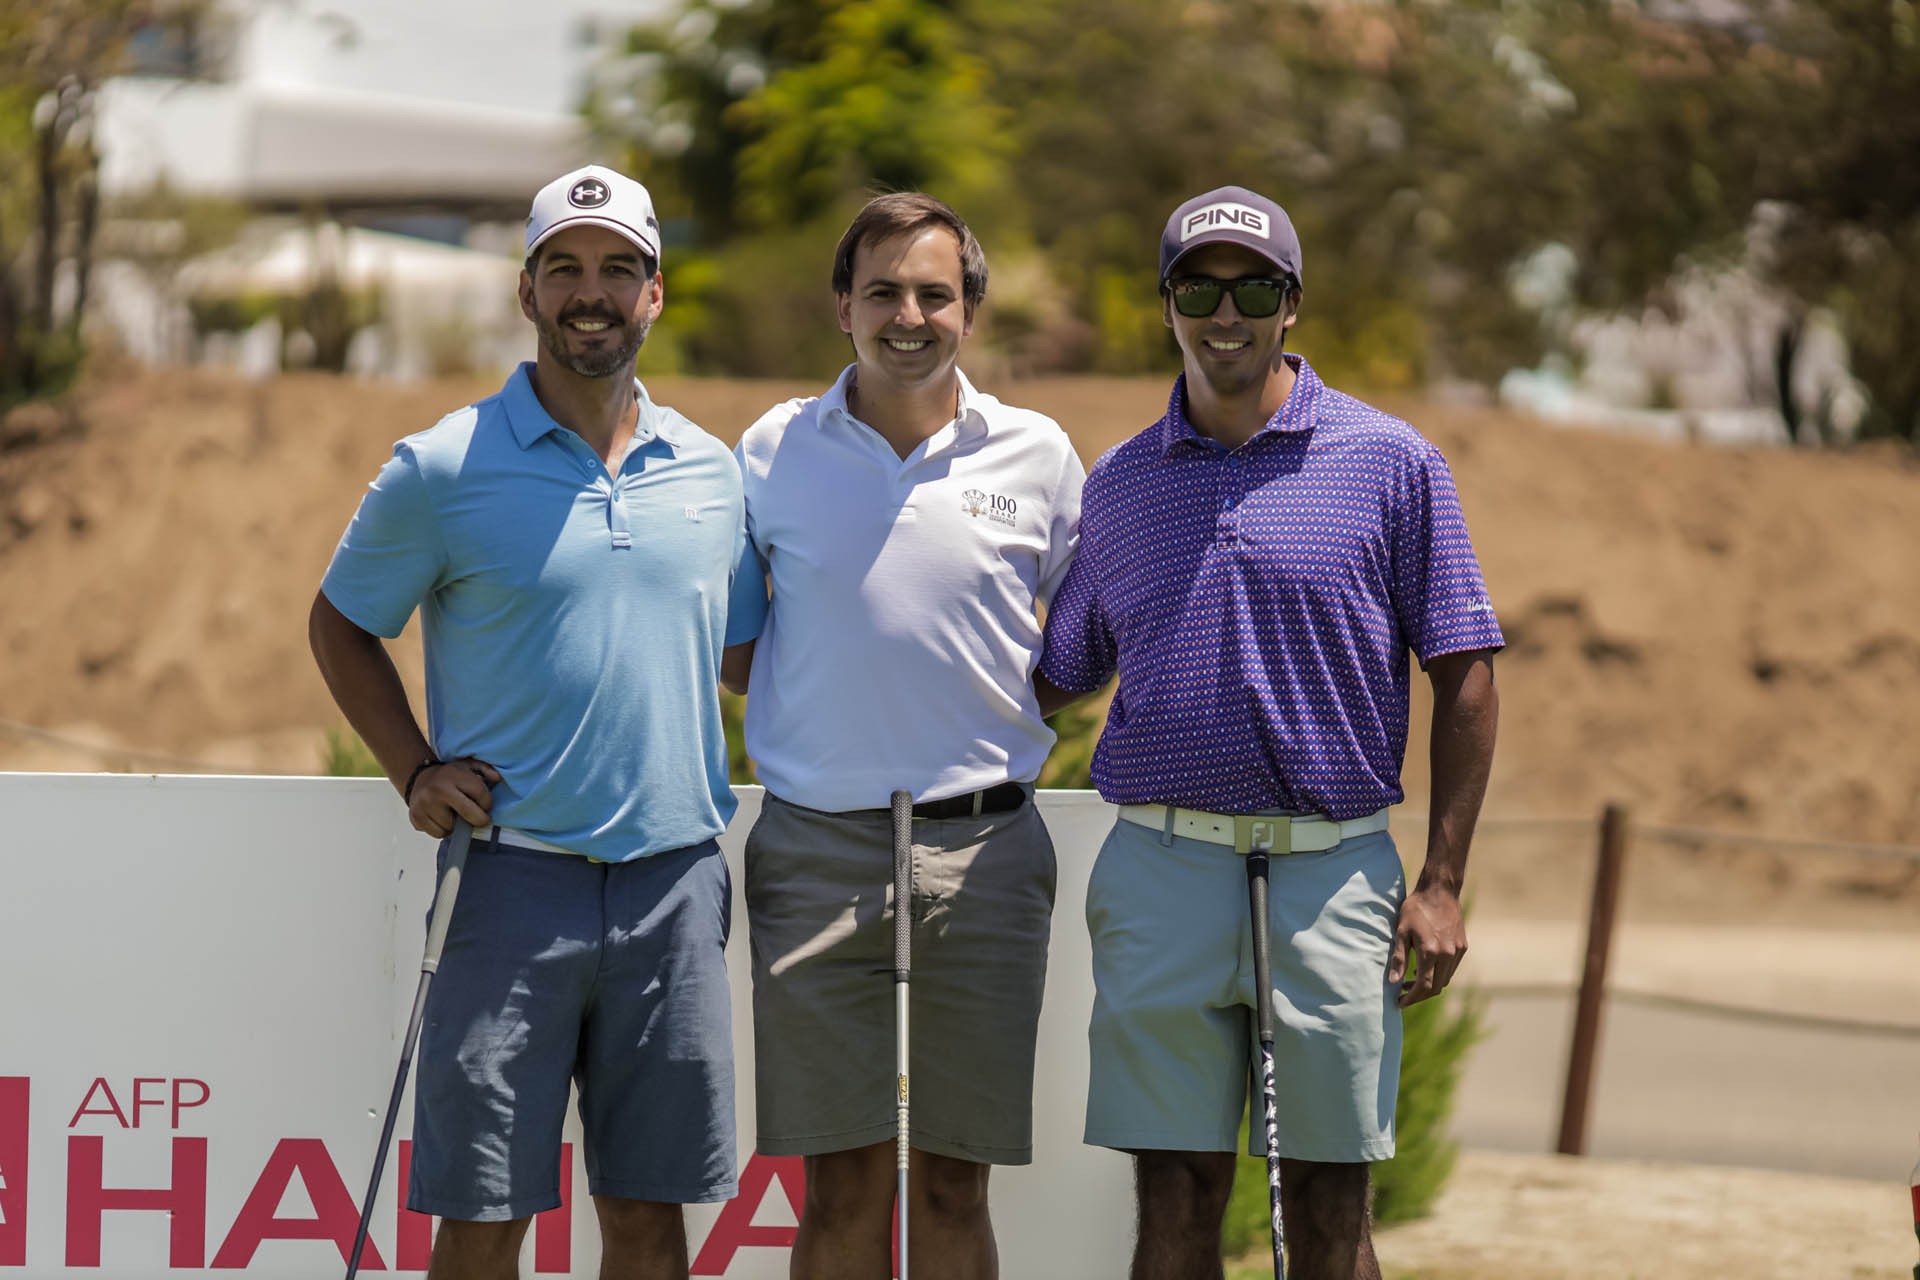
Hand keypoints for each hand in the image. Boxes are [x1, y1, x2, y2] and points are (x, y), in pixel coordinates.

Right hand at [407, 758, 499, 837]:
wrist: (419, 778)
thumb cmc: (450, 776)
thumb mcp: (469, 766)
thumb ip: (486, 769)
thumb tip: (498, 778)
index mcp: (453, 775)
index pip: (481, 794)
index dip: (487, 803)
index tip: (485, 804)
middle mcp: (438, 790)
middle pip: (469, 814)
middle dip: (479, 819)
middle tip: (478, 818)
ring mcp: (425, 805)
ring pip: (452, 827)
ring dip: (456, 825)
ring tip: (453, 813)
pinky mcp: (416, 817)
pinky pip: (438, 834)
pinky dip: (443, 830)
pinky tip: (442, 818)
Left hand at [1387, 884, 1466, 1006]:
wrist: (1439, 891)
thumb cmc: (1415, 909)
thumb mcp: (1401, 931)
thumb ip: (1398, 958)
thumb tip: (1393, 982)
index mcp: (1431, 952)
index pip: (1423, 986)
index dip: (1411, 998)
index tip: (1399, 1003)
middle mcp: (1447, 954)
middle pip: (1436, 988)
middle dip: (1419, 996)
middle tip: (1403, 995)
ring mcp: (1457, 951)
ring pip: (1445, 980)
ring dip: (1429, 986)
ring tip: (1410, 983)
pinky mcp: (1462, 947)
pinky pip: (1451, 969)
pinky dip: (1439, 975)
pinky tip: (1425, 969)